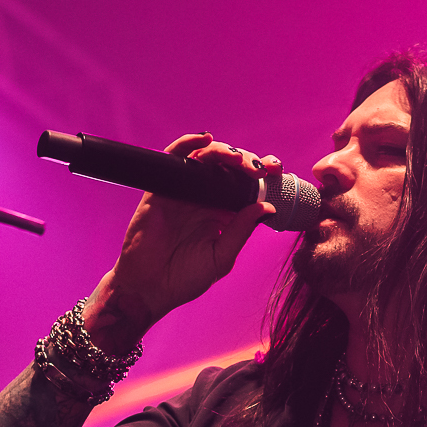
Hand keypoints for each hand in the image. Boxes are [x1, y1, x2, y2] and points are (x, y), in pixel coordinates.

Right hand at [85, 134, 277, 349]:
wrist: (149, 288)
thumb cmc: (185, 278)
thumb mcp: (222, 257)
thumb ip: (242, 230)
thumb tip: (266, 207)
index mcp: (224, 214)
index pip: (246, 186)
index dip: (262, 175)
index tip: (277, 171)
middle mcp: (206, 199)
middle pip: (229, 168)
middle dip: (248, 161)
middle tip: (259, 168)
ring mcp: (184, 191)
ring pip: (206, 158)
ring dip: (224, 152)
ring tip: (237, 159)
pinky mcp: (161, 188)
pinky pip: (174, 158)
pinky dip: (187, 143)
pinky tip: (204, 139)